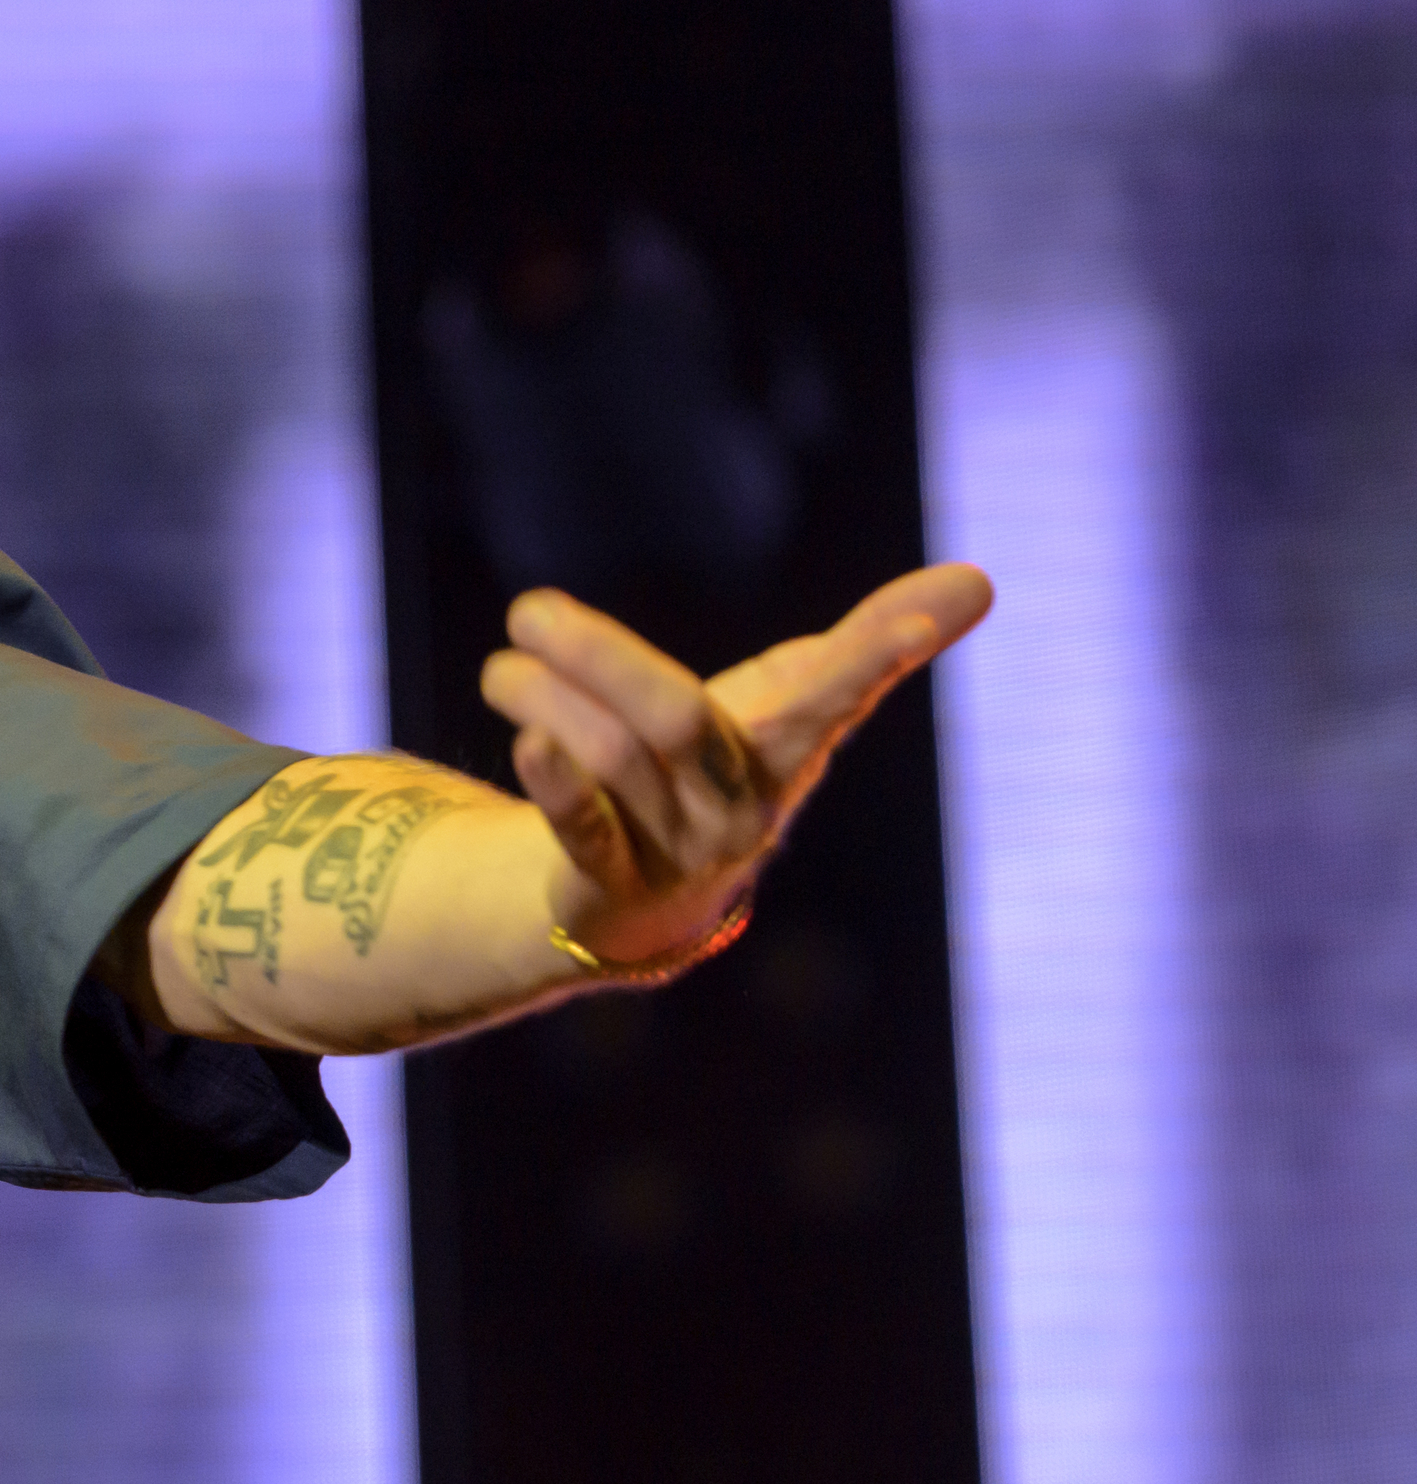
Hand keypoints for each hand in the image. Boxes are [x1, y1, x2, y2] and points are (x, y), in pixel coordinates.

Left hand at [479, 564, 994, 961]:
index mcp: (790, 748)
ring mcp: (676, 854)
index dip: (882, 649)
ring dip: (545, 701)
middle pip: (676, 721)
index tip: (938, 607)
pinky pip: (585, 833)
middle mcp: (738, 806)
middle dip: (601, 658)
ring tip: (501, 663)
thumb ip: (866, 645)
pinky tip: (527, 741)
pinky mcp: (609, 888)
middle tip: (530, 609)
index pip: (839, 692)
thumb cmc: (722, 773)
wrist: (642, 905)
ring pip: (613, 764)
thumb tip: (983, 578)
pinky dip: (556, 785)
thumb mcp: (789, 705)